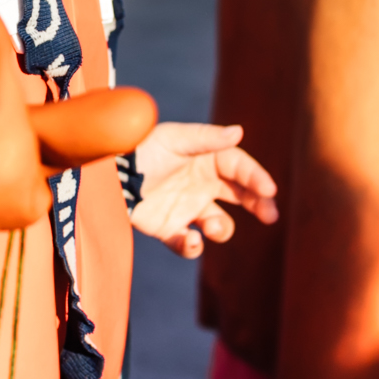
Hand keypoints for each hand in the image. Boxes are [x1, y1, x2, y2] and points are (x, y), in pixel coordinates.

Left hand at [129, 120, 277, 258]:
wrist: (108, 174)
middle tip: (270, 215)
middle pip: (241, 197)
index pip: (240, 169)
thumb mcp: (174, 140)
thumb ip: (206, 138)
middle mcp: (202, 185)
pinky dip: (192, 246)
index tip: (269, 190)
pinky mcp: (170, 229)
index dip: (256, 178)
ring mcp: (188, 208)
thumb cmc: (142, 149)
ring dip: (222, 229)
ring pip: (219, 225)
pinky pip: (188, 243)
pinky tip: (190, 240)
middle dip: (259, 205)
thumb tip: (239, 132)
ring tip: (211, 227)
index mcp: (207, 160)